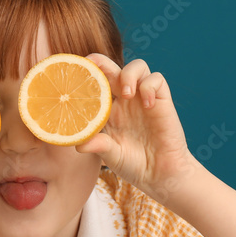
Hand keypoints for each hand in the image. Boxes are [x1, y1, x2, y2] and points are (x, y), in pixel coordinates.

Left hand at [77, 54, 199, 201]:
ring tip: (126, 94)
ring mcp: (143, 98)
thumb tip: (78, 144)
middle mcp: (125, 100)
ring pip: (138, 67)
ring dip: (129, 74)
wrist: (160, 174)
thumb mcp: (111, 156)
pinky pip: (157, 80)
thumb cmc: (133, 164)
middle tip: (92, 65)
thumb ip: (98, 146)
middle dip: (101, 62)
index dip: (86, 75)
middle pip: (112, 68)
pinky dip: (150, 87)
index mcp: (108, 109)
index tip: (73, 71)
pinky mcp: (161, 101)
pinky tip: (147, 105)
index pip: (95, 84)